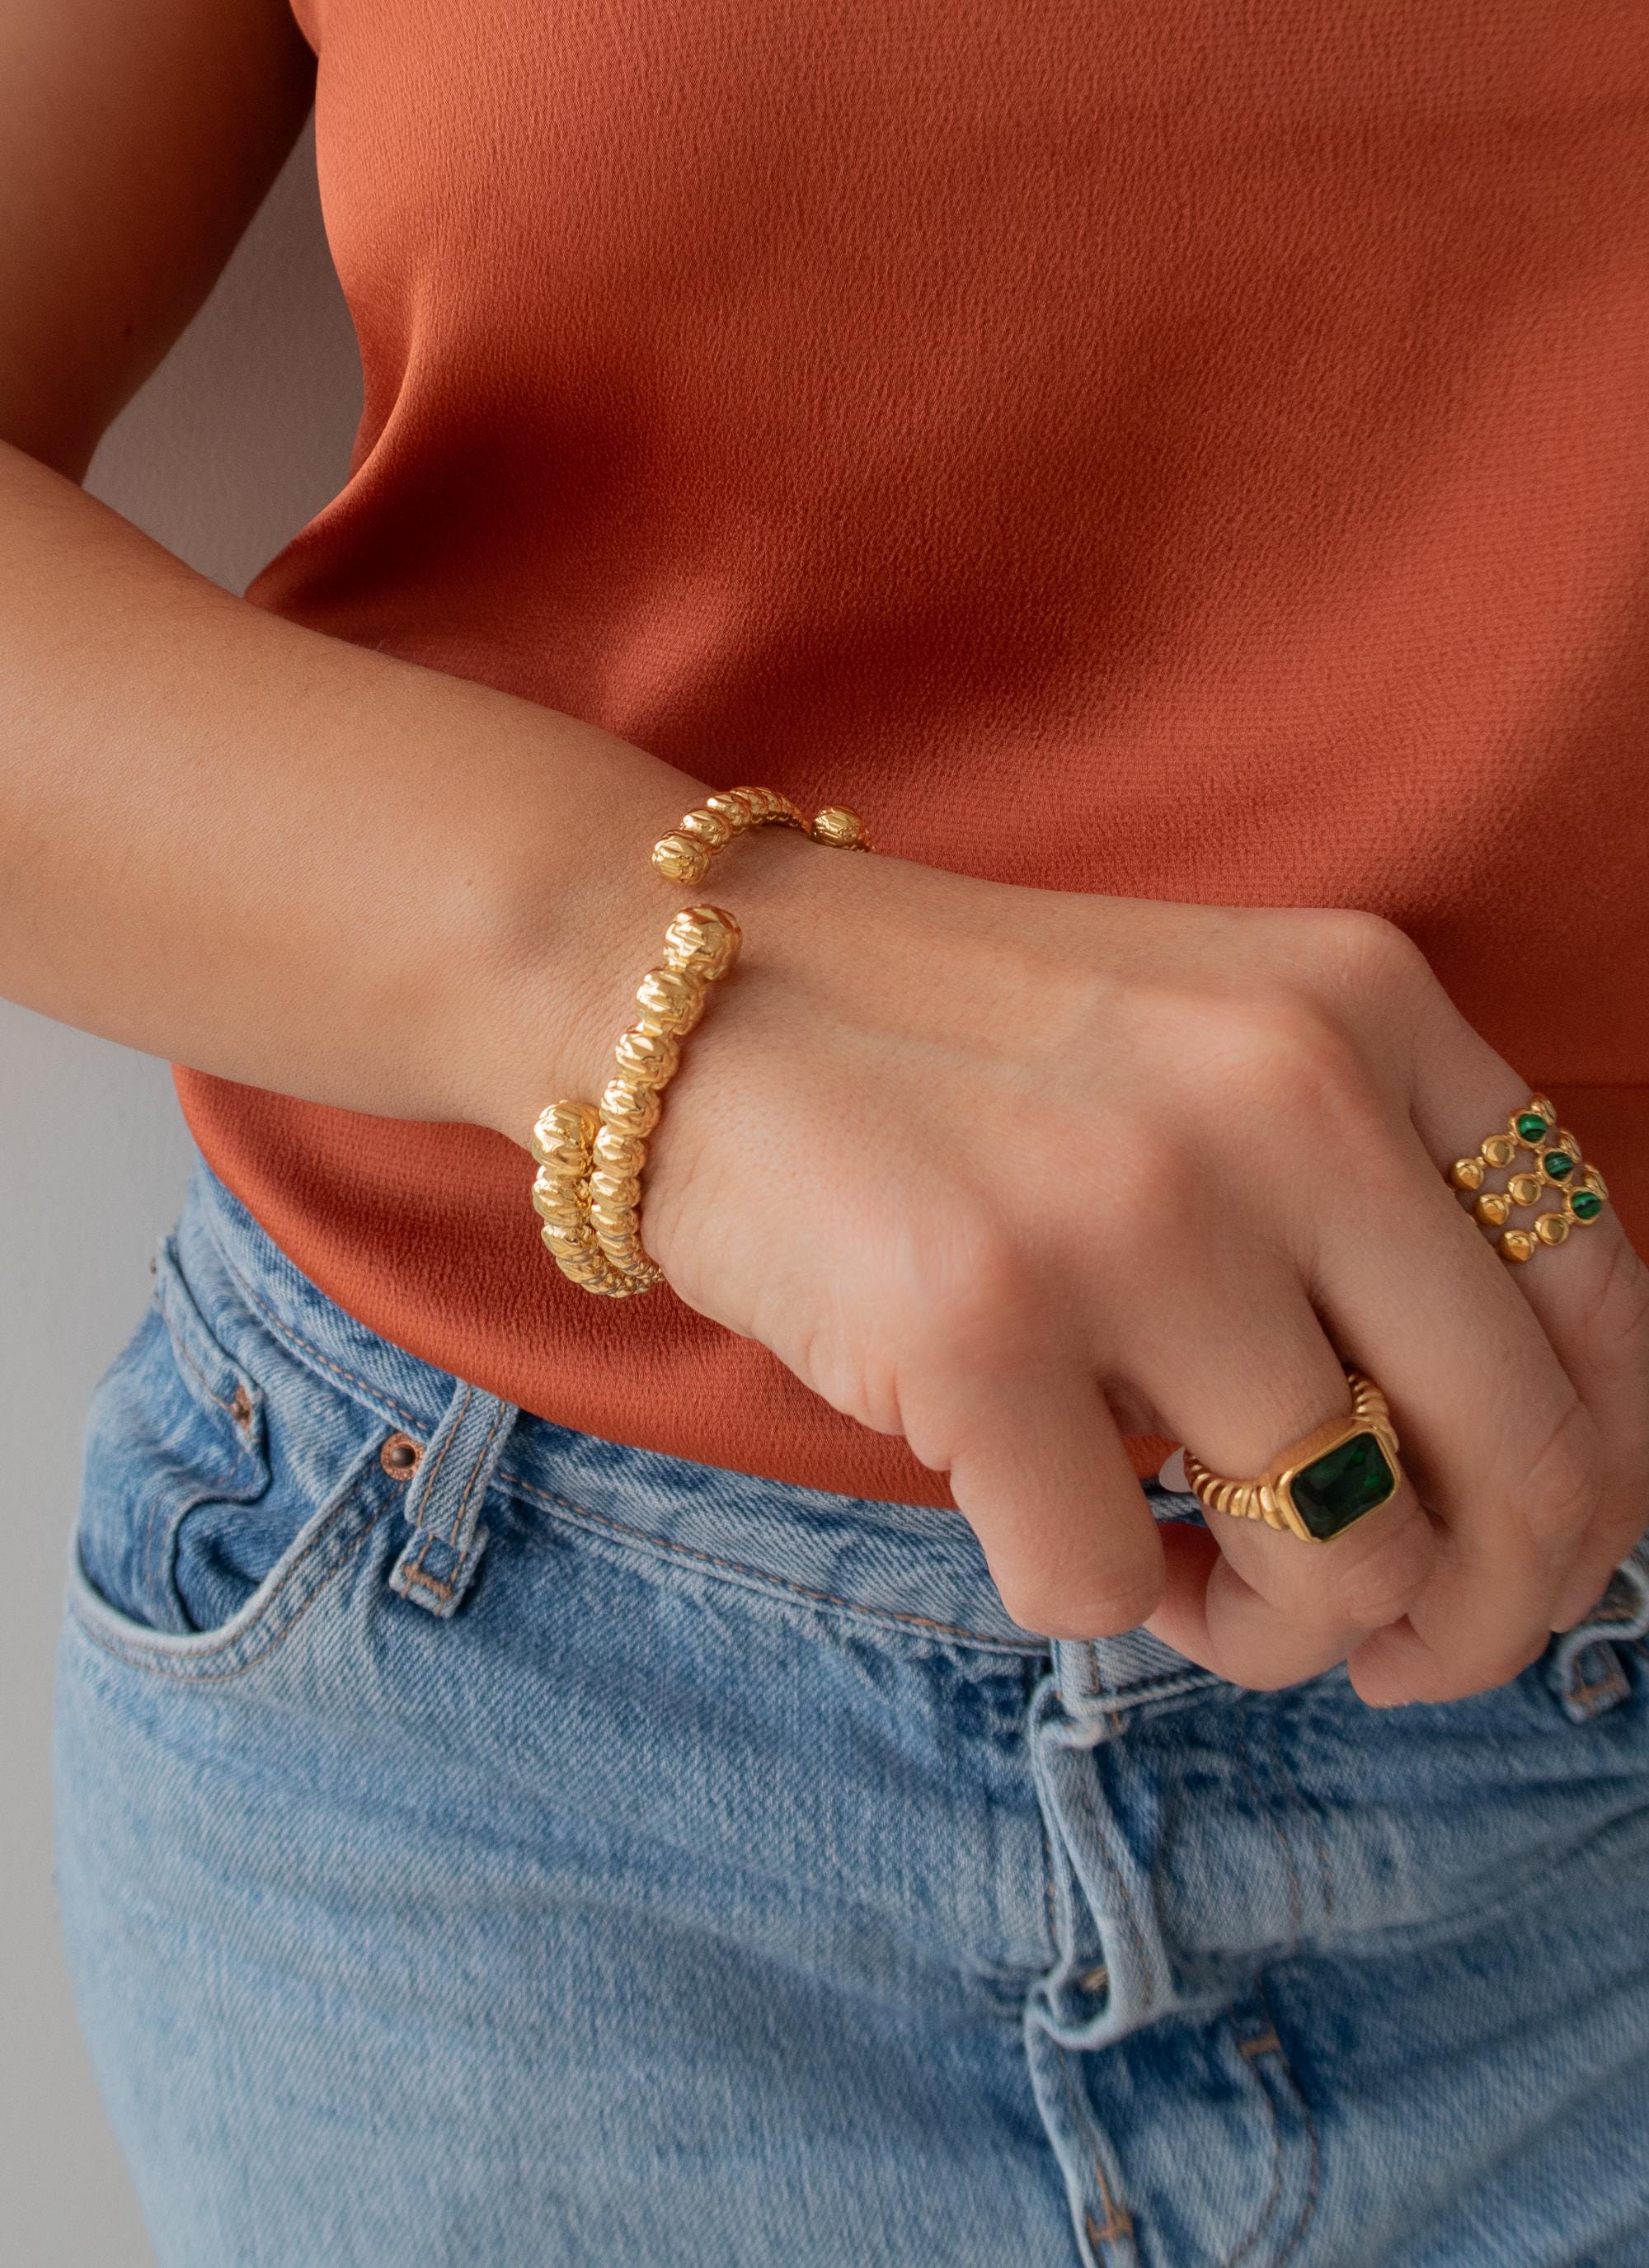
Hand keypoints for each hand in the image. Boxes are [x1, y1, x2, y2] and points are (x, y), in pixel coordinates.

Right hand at [584, 832, 1648, 1703]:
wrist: (684, 983)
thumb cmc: (960, 1053)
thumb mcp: (1214, 1042)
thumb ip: (1368, 1197)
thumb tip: (1494, 1483)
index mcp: (1363, 1008)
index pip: (1596, 1293)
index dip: (1586, 1479)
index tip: (1519, 1559)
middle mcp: (1283, 1092)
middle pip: (1514, 1451)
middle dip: (1480, 1615)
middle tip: (1396, 1656)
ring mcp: (1133, 1205)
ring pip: (1338, 1554)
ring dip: (1269, 1627)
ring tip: (1188, 1578)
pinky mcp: (978, 1321)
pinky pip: (1114, 1589)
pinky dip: (1096, 1599)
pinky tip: (1042, 1514)